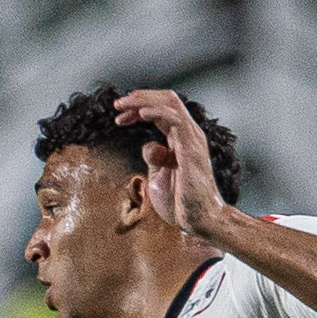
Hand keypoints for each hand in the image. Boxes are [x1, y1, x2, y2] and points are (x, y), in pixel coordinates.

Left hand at [114, 88, 226, 237]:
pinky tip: (141, 114)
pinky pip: (175, 121)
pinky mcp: (191, 148)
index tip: (119, 117)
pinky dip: (157, 112)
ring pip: (171, 104)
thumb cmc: (180, 202)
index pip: (162, 110)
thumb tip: (148, 145)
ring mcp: (192, 139)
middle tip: (117, 104)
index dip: (139, 108)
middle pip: (167, 100)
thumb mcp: (159, 176)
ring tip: (122, 105)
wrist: (199, 220)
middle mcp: (189, 134)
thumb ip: (154, 158)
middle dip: (140, 97)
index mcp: (181, 138)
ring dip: (144, 100)